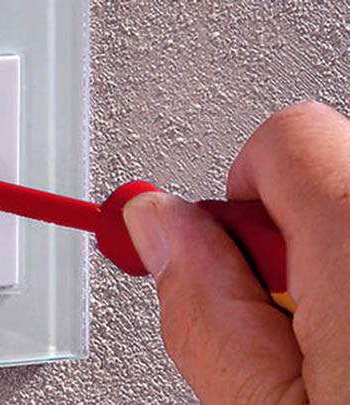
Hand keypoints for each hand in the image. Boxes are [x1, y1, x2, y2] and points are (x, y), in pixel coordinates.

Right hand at [123, 102, 349, 403]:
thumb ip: (203, 309)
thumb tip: (155, 224)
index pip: (284, 140)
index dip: (235, 193)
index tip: (219, 246)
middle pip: (323, 172)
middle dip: (282, 240)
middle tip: (290, 324)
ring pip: (347, 203)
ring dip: (327, 259)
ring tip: (334, 345)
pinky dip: (349, 272)